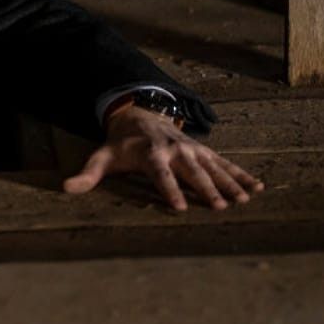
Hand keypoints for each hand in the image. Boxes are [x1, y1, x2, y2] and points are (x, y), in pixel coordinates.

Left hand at [62, 106, 263, 211]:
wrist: (139, 116)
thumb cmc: (120, 144)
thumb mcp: (101, 157)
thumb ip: (87, 175)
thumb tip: (66, 189)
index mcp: (150, 153)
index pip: (160, 174)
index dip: (169, 190)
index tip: (179, 207)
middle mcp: (174, 150)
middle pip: (191, 172)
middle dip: (205, 189)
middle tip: (220, 207)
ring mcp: (191, 150)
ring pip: (212, 168)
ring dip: (228, 183)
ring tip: (244, 200)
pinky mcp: (203, 151)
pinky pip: (224, 163)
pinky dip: (241, 174)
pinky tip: (257, 187)